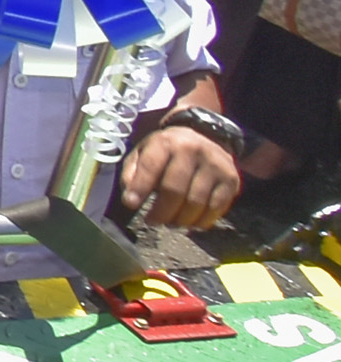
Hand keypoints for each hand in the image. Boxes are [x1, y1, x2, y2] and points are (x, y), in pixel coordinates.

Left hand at [121, 122, 241, 232]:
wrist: (206, 138)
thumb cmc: (167, 151)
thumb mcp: (143, 152)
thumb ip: (132, 172)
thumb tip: (130, 197)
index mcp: (166, 142)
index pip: (151, 168)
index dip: (140, 188)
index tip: (130, 205)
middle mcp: (193, 150)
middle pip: (174, 190)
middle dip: (161, 212)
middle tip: (152, 221)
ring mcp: (215, 165)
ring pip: (196, 203)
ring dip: (180, 220)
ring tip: (171, 222)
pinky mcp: (231, 180)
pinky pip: (216, 208)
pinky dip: (201, 221)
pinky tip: (190, 222)